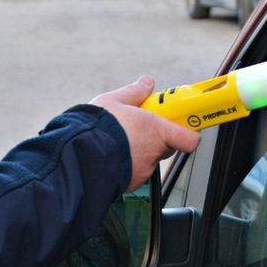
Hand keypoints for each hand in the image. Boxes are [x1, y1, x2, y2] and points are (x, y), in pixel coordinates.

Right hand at [90, 76, 200, 190]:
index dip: (188, 132)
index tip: (182, 123)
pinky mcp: (129, 183)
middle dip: (157, 138)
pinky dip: (125, 163)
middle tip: (141, 128)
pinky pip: (133, 171)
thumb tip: (147, 83)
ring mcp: (142, 170)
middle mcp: (153, 153)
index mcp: (156, 130)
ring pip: (148, 159)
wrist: (76, 155)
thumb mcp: (113, 101)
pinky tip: (110, 154)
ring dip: (138, 150)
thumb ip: (134, 92)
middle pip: (167, 146)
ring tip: (118, 141)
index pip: (189, 138)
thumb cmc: (96, 127)